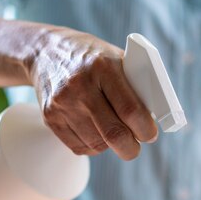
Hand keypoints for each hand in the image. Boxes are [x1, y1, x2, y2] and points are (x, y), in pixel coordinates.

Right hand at [28, 30, 157, 159]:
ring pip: (97, 144)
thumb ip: (135, 84)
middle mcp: (81, 85)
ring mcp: (62, 103)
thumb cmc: (91, 58)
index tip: (150, 134)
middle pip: (114, 134)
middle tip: (135, 145)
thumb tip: (155, 116)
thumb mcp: (115, 58)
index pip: (131, 110)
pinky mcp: (50, 117)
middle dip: (131, 148)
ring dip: (111, 145)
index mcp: (104, 67)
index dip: (145, 129)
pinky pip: (79, 147)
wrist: (45, 51)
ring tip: (112, 131)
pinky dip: (93, 146)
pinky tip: (95, 131)